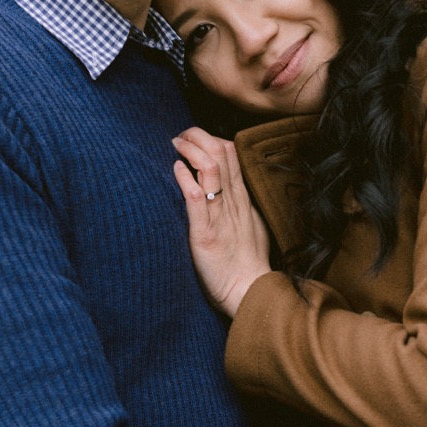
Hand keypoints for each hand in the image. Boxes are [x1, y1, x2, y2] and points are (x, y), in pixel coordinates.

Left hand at [172, 128, 271, 317]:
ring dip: (190, 150)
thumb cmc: (247, 264)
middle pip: (220, 152)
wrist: (249, 290)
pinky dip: (184, 179)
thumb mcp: (251, 225)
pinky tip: (175, 168)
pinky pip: (195, 198)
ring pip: (210, 168)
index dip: (212, 138)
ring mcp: (220, 215)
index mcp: (243, 198)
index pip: (232, 154)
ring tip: (176, 144)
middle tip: (181, 136)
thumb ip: (240, 205)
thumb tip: (231, 190)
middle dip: (198, 136)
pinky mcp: (205, 233)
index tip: (195, 139)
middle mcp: (233, 201)